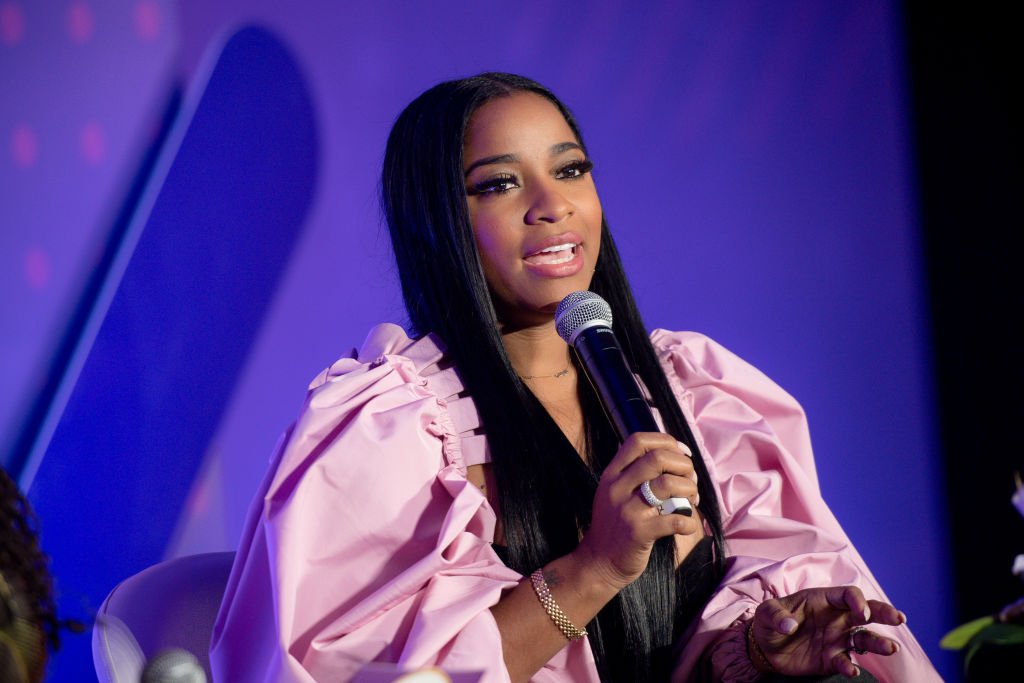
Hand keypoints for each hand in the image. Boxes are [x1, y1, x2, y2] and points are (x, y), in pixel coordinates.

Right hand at [573, 432, 699, 591]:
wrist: (598, 563)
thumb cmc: (615, 525)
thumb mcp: (615, 492)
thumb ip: (635, 473)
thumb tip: (674, 455)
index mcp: (612, 474)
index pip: (638, 440)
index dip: (666, 441)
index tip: (682, 454)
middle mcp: (617, 488)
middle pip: (657, 458)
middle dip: (683, 465)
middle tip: (690, 480)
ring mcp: (627, 510)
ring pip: (668, 484)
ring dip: (690, 489)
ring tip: (692, 500)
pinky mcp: (638, 532)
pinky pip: (674, 520)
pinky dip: (689, 521)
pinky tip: (687, 525)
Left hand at [750, 586, 905, 677]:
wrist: (764, 648)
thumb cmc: (769, 621)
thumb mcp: (766, 613)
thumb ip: (776, 616)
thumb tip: (788, 625)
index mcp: (823, 600)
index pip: (848, 594)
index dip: (857, 601)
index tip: (860, 612)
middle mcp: (836, 618)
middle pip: (866, 612)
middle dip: (883, 613)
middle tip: (899, 618)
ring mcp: (837, 639)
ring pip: (864, 638)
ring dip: (878, 643)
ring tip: (891, 648)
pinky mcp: (832, 659)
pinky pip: (846, 661)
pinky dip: (850, 666)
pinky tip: (851, 670)